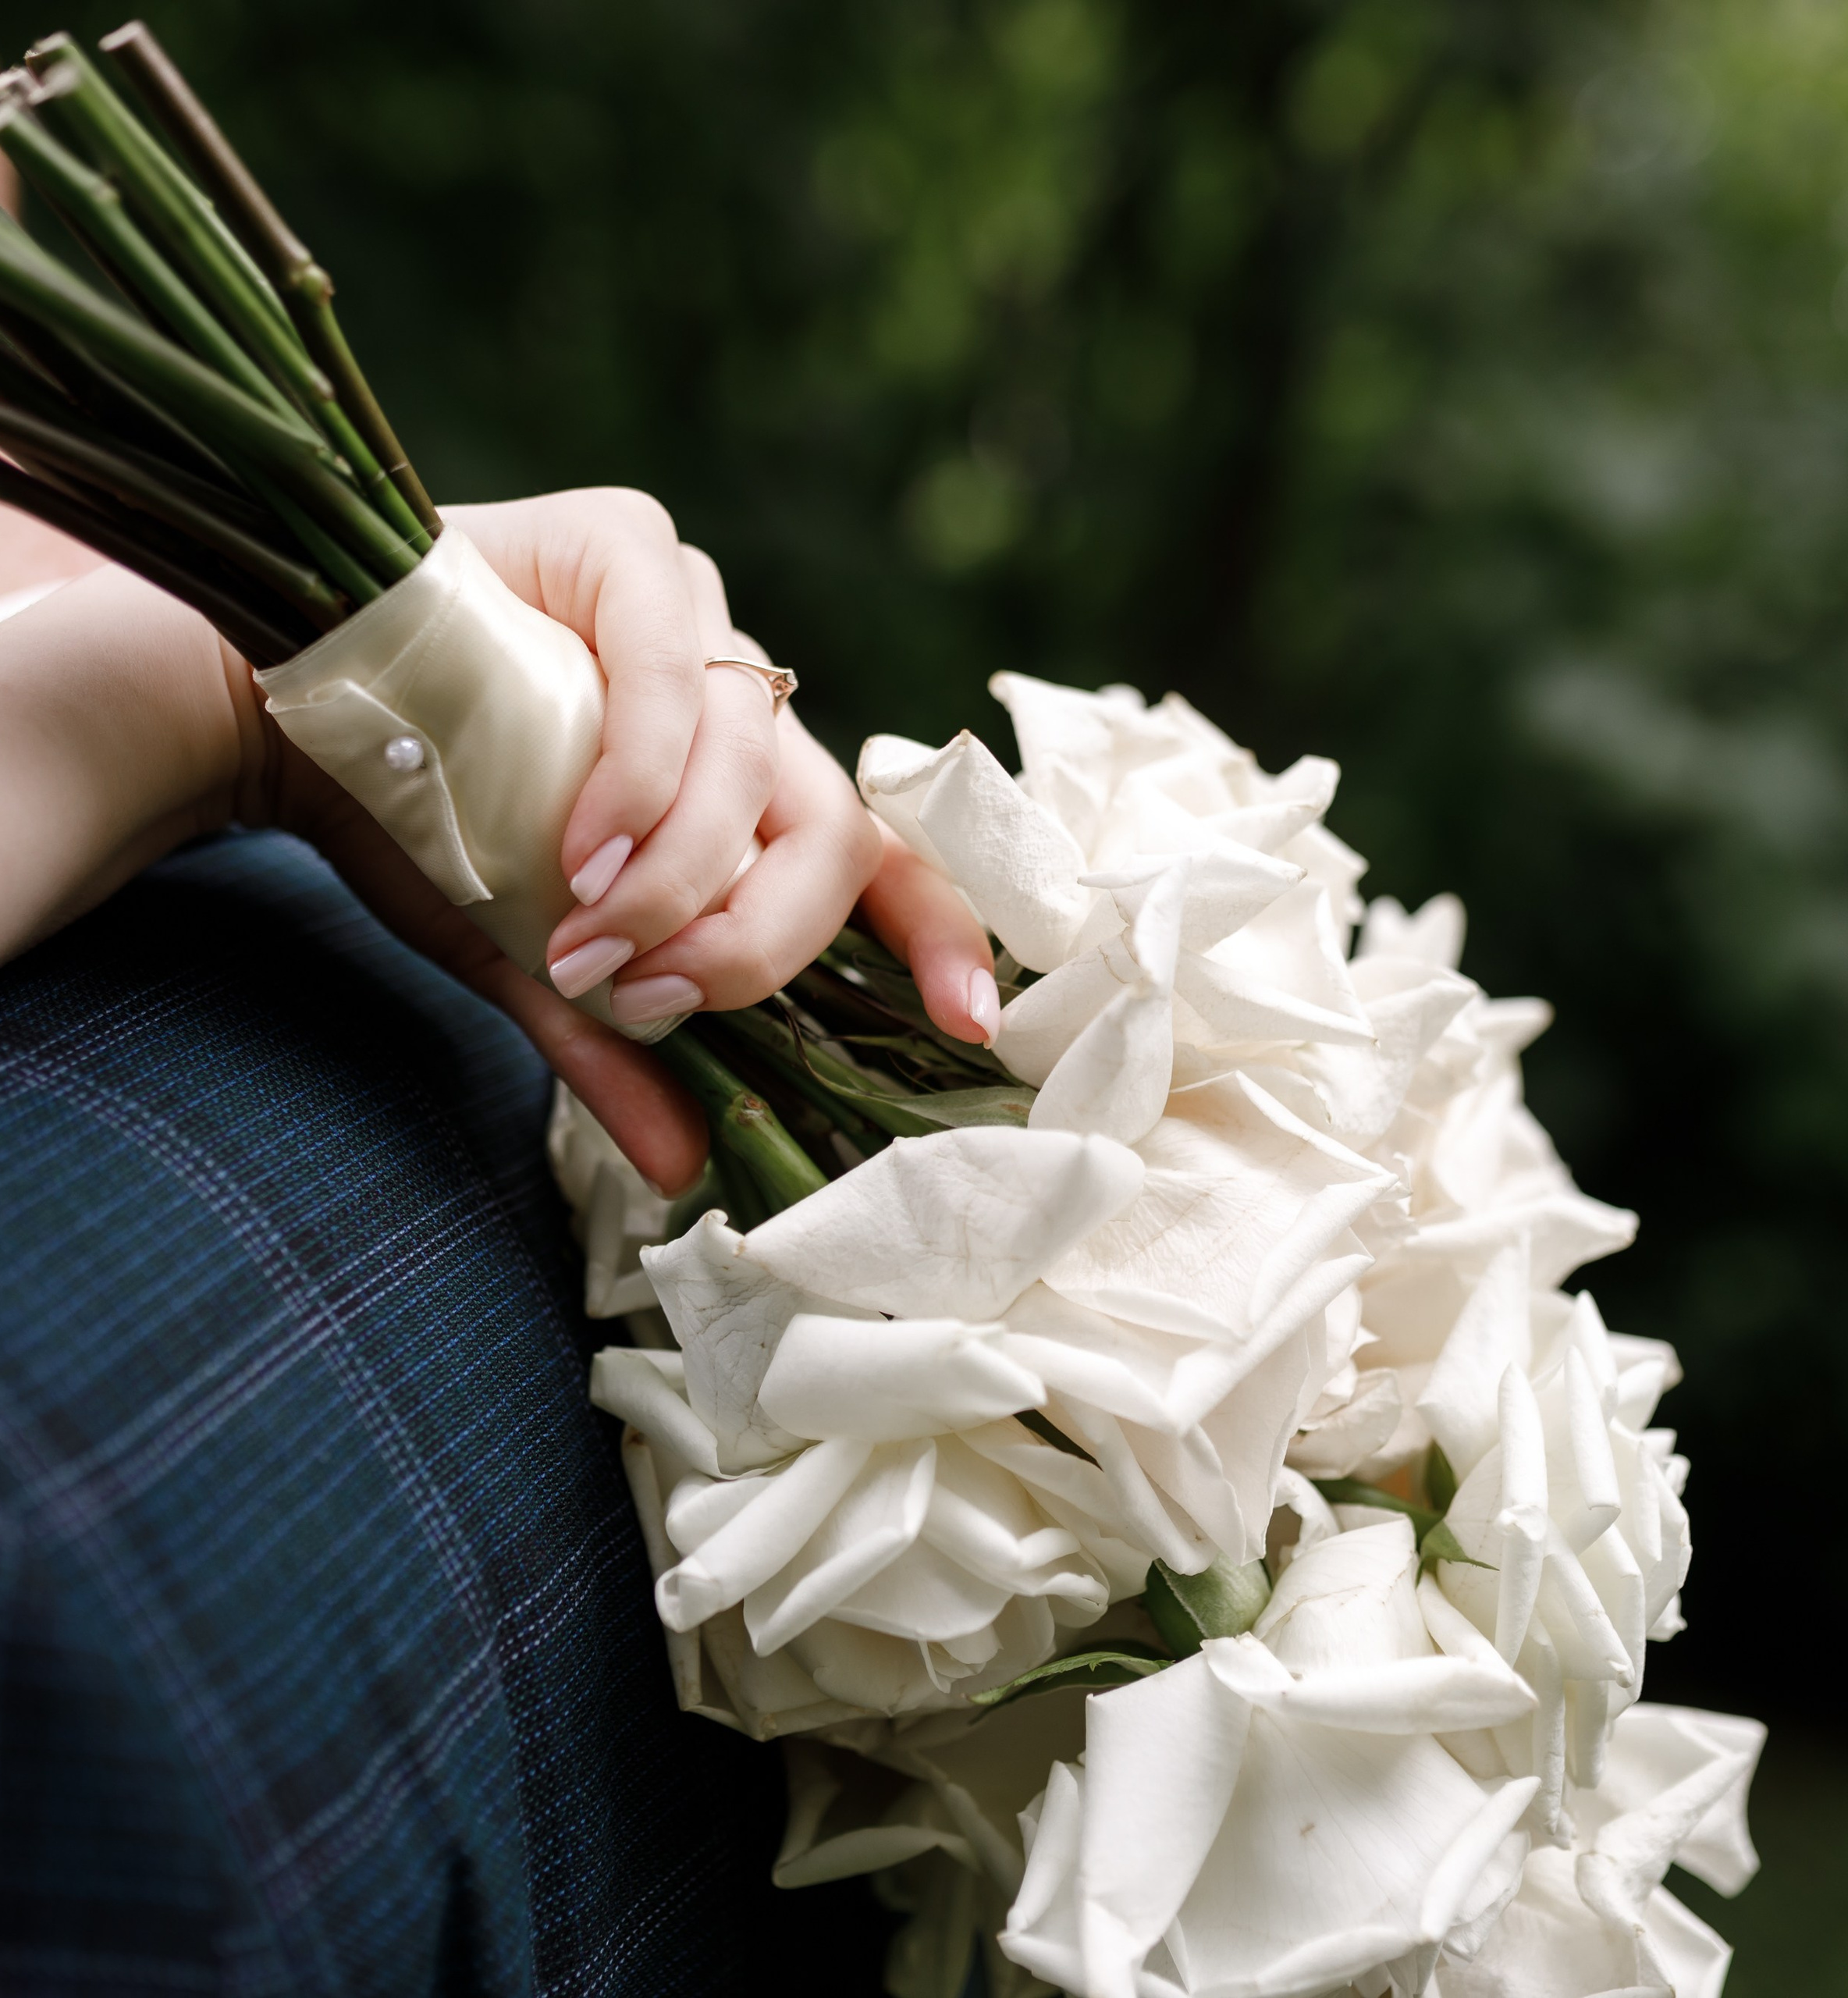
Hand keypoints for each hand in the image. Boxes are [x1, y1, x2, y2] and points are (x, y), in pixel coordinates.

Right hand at [0, 490, 996, 1193]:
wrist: (290, 721)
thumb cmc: (424, 829)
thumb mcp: (531, 954)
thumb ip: (615, 1045)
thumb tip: (685, 1174)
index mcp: (747, 794)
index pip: (879, 856)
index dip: (937, 933)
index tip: (968, 1023)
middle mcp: (745, 703)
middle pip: (830, 831)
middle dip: (758, 939)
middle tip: (655, 994)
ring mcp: (697, 617)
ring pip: (760, 763)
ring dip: (680, 878)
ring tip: (587, 938)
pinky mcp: (628, 549)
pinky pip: (673, 676)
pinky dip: (637, 784)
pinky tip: (579, 850)